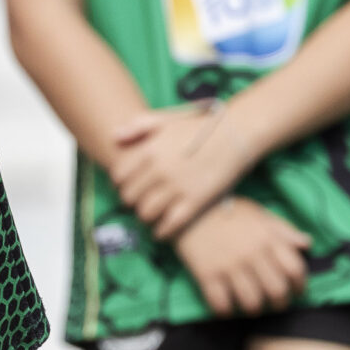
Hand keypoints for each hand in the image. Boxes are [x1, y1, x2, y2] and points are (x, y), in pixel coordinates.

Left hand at [109, 101, 257, 240]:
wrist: (236, 135)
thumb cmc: (200, 126)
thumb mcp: (167, 119)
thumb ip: (138, 126)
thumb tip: (114, 137)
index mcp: (149, 150)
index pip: (119, 176)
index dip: (121, 184)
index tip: (128, 187)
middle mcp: (159, 169)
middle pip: (129, 197)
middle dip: (132, 201)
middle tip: (139, 202)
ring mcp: (176, 187)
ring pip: (146, 213)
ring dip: (145, 216)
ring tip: (151, 215)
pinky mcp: (194, 201)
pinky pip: (169, 224)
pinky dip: (162, 231)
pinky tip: (162, 231)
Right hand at [175, 197, 313, 315]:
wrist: (189, 208)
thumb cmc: (228, 210)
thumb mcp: (260, 214)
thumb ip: (284, 230)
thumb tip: (306, 243)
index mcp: (268, 238)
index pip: (295, 269)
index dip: (299, 285)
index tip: (295, 290)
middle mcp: (252, 254)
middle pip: (276, 291)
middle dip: (279, 304)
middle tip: (274, 304)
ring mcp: (229, 266)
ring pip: (251, 303)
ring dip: (254, 310)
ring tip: (251, 306)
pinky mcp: (207, 275)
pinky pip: (221, 305)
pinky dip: (226, 311)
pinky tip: (227, 306)